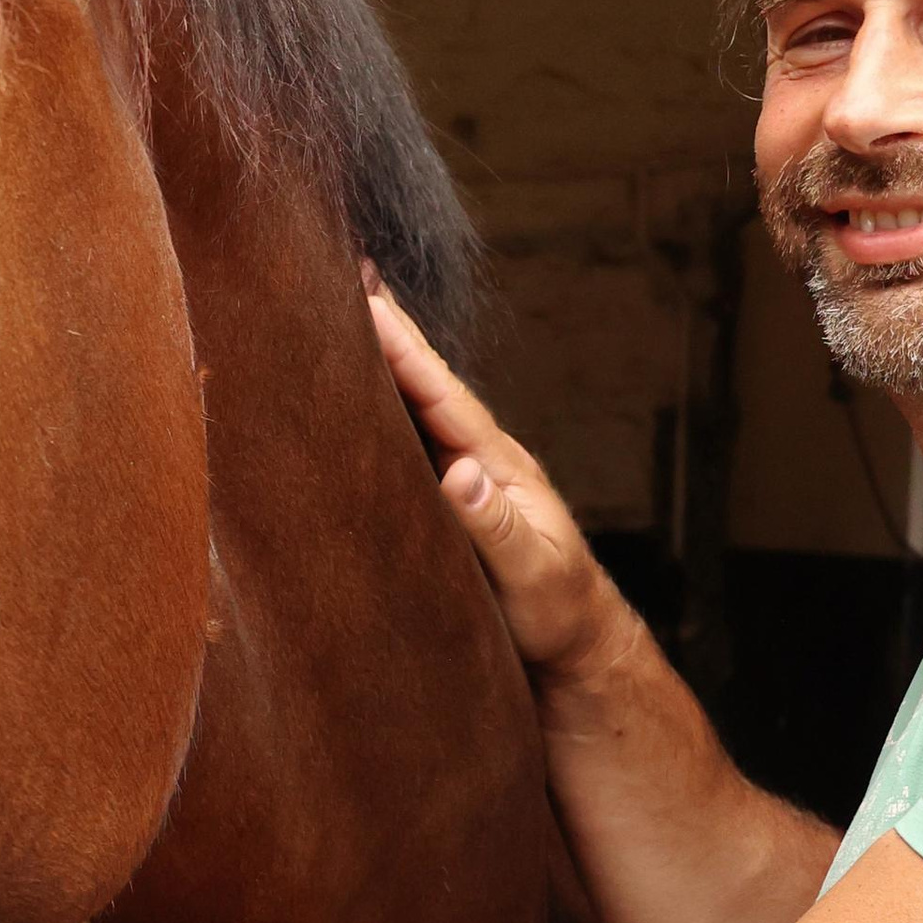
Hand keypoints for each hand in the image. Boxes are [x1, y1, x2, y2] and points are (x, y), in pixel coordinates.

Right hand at [364, 274, 616, 684]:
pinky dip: (384, 412)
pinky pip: (410, 446)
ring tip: (343, 319)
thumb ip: (497, 526)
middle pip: (426, 387)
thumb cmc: (558, 611)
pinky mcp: (452, 505)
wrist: (578, 645)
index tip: (367, 303)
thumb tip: (460, 471)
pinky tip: (359, 400)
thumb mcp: (533, 573)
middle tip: (346, 276)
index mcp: (501, 465)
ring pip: (416, 412)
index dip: (405, 351)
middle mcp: (480, 461)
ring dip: (382, 366)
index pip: (443, 397)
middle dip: (388, 335)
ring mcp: (467, 480)